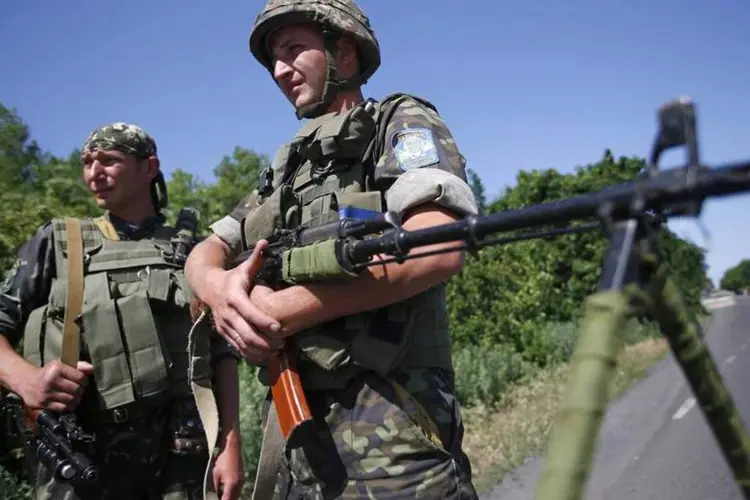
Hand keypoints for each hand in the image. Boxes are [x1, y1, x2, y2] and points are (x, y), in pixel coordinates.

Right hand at [17, 360, 93, 412]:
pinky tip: (68, 403)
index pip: (80, 377)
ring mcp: (46, 393)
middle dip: (81, 391)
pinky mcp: (43, 404)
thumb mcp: (62, 365)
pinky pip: (63, 408)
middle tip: (78, 390)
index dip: (84, 381)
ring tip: (74, 396)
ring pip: (71, 400)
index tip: (82, 382)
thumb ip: (79, 366)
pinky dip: (69, 406)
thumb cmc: (48, 373)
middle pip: (77, 389)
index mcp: (57, 369)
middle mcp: (51, 381)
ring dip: (76, 399)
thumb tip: (92, 369)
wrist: (26, 381)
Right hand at [208, 240, 284, 362]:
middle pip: (246, 333)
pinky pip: (237, 348)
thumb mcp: (243, 267)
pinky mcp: (224, 334)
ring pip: (241, 344)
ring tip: (277, 351)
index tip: (279, 329)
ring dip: (259, 350)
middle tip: (282, 344)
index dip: (264, 322)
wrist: (207, 287)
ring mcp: (224, 326)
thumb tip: (265, 240)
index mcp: (234, 297)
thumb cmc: (232, 277)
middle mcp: (227, 314)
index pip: (249, 313)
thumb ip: (256, 258)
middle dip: (265, 341)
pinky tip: (264, 357)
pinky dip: (250, 355)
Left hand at [212, 439, 244, 499]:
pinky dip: (232, 493)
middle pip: (233, 499)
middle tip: (217, 498)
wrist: (233, 450)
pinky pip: (237, 491)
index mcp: (231, 483)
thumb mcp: (215, 473)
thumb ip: (215, 486)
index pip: (226, 499)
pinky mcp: (242, 479)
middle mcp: (238, 484)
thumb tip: (214, 495)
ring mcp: (241, 482)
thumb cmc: (224, 459)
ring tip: (222, 497)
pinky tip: (226, 493)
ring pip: (236, 496)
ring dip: (230, 498)